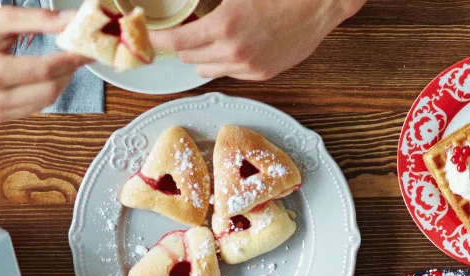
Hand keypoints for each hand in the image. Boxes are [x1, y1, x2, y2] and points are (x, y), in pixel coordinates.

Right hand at [0, 6, 89, 122]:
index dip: (72, 60)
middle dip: (68, 72)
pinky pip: (33, 107)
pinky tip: (45, 75)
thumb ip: (40, 20)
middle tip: (77, 54)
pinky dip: (45, 91)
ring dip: (59, 82)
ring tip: (62, 62)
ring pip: (45, 102)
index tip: (89, 49)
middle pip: (49, 90)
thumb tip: (73, 20)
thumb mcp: (3, 18)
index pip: (45, 70)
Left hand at [150, 0, 363, 80]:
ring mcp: (249, 66)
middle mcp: (233, 51)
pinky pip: (231, 74)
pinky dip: (227, 62)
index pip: (177, 42)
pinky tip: (237, 46)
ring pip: (208, 70)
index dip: (158, 40)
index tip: (149, 38)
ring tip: (213, 39)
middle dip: (183, 46)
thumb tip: (194, 8)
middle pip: (189, 59)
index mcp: (224, 25)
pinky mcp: (263, 75)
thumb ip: (209, 3)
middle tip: (186, 32)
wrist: (320, 4)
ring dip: (203, 56)